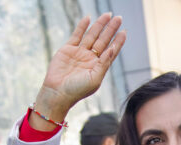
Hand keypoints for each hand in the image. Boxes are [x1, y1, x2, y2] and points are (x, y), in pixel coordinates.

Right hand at [34, 14, 126, 128]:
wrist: (57, 93)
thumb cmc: (77, 90)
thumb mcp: (95, 78)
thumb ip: (104, 63)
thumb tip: (112, 48)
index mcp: (99, 66)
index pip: (111, 51)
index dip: (118, 41)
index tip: (124, 31)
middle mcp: (90, 58)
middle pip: (103, 40)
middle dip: (111, 29)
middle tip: (118, 18)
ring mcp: (79, 53)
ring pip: (92, 35)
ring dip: (99, 25)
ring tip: (107, 15)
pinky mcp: (68, 49)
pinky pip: (76, 35)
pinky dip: (82, 26)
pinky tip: (89, 18)